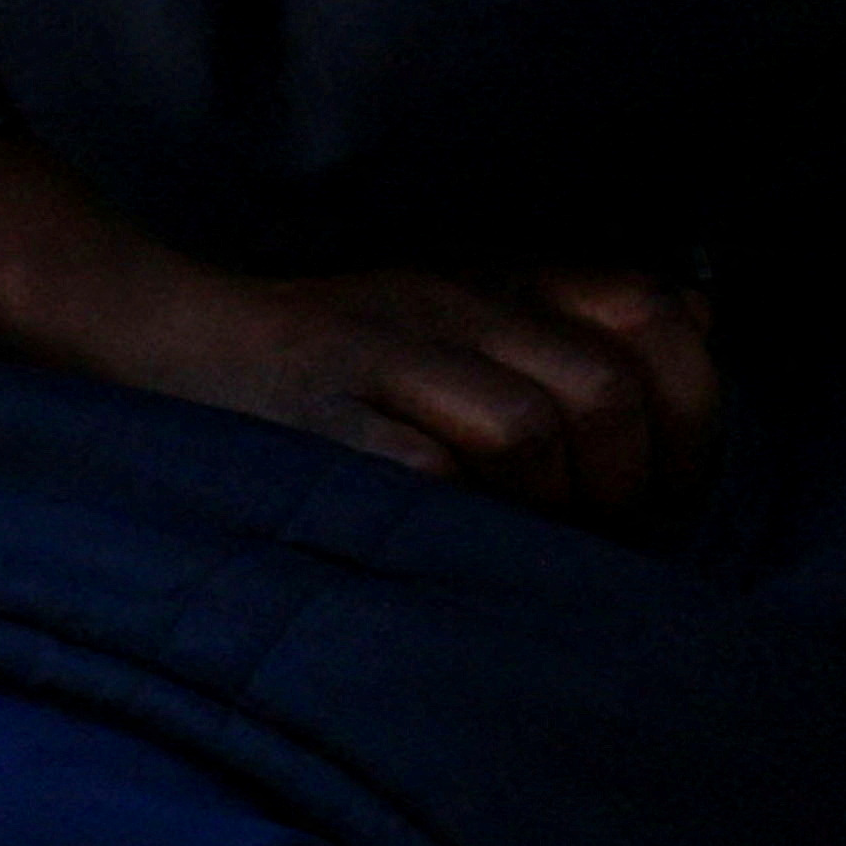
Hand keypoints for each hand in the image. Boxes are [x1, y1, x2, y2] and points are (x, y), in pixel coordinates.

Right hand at [0, 131, 720, 527]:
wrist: (147, 333)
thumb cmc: (325, 354)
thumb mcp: (455, 312)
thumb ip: (569, 318)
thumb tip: (698, 326)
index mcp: (499, 281)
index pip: (653, 319)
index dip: (693, 413)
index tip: (674, 490)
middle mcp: (455, 309)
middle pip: (608, 391)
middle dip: (635, 486)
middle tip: (614, 551)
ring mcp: (382, 364)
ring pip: (532, 433)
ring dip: (559, 516)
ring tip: (541, 564)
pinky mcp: (314, 427)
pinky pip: (427, 478)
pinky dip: (466, 526)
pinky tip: (463, 563)